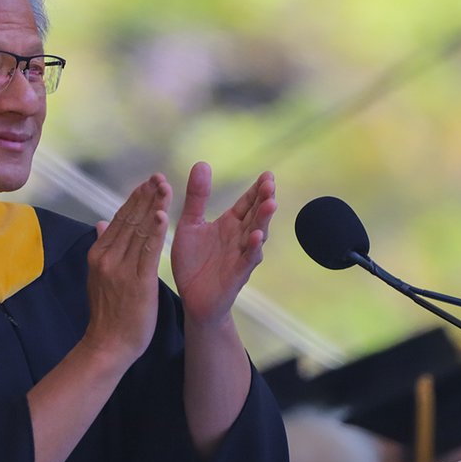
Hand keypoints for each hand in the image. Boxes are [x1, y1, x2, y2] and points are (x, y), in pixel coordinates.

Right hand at [83, 174, 170, 362]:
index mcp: (99, 254)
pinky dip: (156, 231)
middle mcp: (107, 257)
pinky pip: (148, 252)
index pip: (119, 219)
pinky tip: (163, 215)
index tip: (148, 182)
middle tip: (159, 176)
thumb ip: (102, 247)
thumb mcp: (99, 276)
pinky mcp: (137, 282)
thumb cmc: (108, 313)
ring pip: (140, 231)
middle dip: (146, 196)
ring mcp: (121, 269)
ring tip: (165, 187)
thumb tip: (100, 221)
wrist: (107, 345)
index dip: (135, 199)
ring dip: (154, 206)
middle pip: (130, 220)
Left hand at [171, 163, 275, 323]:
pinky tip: (255, 237)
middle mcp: (240, 238)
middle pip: (256, 215)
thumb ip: (197, 197)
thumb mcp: (190, 224)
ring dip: (263, 221)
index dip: (257, 189)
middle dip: (264, 200)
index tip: (268, 174)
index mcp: (230, 224)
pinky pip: (247, 261)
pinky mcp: (236, 275)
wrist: (192, 299)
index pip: (247, 202)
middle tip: (270, 184)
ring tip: (270, 204)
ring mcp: (241, 256)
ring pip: (256, 235)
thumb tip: (202, 163)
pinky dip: (252, 249)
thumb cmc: (193, 261)